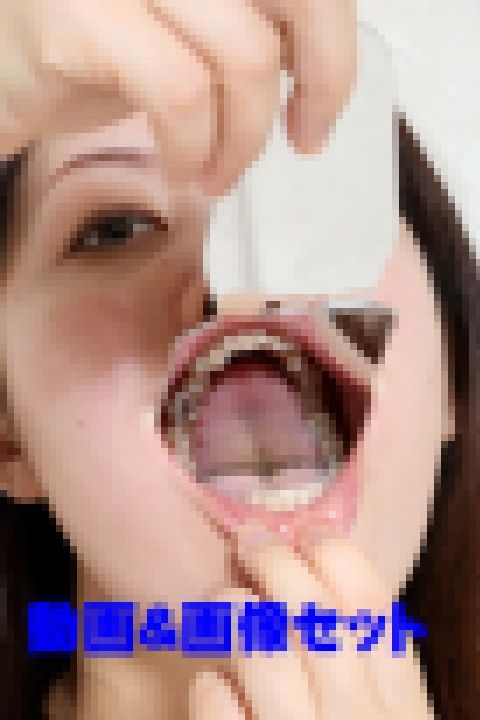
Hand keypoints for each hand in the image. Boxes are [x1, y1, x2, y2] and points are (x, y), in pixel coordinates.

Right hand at [0, 0, 356, 193]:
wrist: (0, 70)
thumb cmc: (90, 48)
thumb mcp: (188, 27)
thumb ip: (249, 26)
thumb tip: (317, 67)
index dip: (335, 44)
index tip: (320, 108)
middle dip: (319, 82)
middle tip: (300, 140)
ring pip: (245, 56)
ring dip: (243, 140)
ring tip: (218, 173)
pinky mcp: (78, 13)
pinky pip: (179, 95)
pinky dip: (193, 149)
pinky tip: (182, 168)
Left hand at [191, 535, 432, 718]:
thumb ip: (369, 672)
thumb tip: (324, 585)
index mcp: (403, 713)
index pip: (375, 611)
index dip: (339, 556)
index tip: (311, 528)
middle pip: (316, 617)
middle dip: (279, 563)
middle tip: (251, 541)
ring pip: (265, 651)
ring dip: (237, 613)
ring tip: (224, 602)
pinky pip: (221, 711)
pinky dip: (211, 686)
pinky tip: (211, 683)